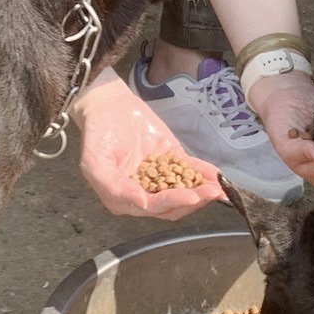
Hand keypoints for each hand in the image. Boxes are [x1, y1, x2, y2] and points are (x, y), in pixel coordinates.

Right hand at [72, 73, 222, 218]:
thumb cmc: (97, 134)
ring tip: (219, 187)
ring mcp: (160, 176)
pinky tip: (218, 175)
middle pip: (173, 204)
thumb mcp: (94, 162)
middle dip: (193, 200)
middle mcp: (144, 192)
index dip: (172, 203)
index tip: (191, 197)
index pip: (152, 207)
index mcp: (124, 200)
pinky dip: (204, 173)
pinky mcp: (172, 160)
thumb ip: (114, 187)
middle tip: (211, 193)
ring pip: (184, 190)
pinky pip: (190, 170)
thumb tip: (140, 203)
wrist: (108, 106)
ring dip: (202, 190)